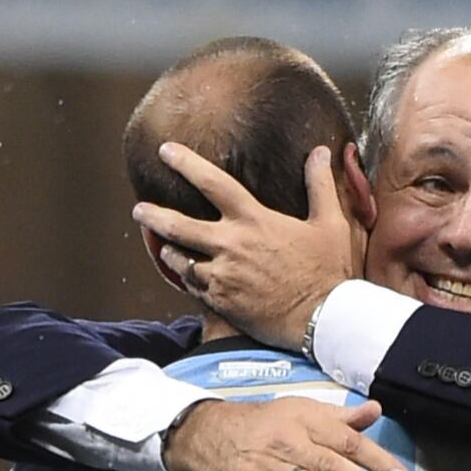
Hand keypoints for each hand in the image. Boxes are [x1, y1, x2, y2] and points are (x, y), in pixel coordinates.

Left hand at [132, 143, 356, 348]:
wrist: (323, 319)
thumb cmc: (328, 271)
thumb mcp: (331, 223)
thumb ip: (319, 185)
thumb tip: (320, 152)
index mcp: (254, 220)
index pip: (213, 183)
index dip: (186, 163)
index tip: (165, 151)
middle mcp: (231, 245)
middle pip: (177, 224)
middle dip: (153, 215)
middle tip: (140, 209)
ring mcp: (222, 275)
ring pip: (179, 259)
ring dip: (169, 251)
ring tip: (164, 247)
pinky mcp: (220, 301)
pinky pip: (191, 287)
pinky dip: (186, 279)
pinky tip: (186, 276)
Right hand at [163, 397, 409, 470]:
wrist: (208, 433)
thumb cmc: (265, 423)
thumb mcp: (303, 410)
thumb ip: (341, 417)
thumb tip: (376, 410)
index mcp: (307, 422)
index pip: (348, 441)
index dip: (376, 458)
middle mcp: (290, 444)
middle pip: (331, 464)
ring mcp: (269, 470)